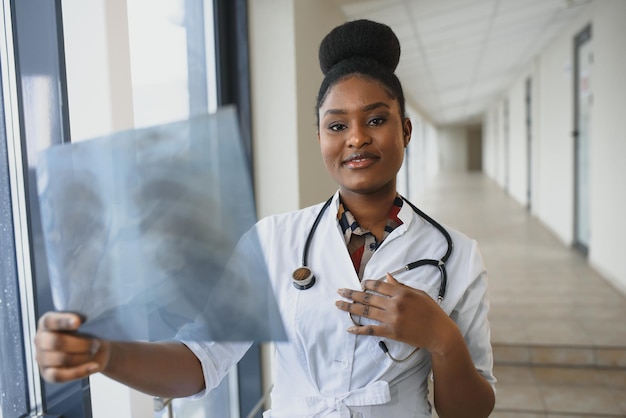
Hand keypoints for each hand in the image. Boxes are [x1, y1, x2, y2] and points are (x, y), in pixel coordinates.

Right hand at [34, 311, 109, 381]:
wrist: (97, 349)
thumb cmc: (90, 331)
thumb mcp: (87, 323)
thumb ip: (81, 321)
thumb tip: (80, 322)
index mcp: (47, 322)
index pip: (50, 321)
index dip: (63, 321)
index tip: (78, 322)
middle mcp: (40, 339)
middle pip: (56, 342)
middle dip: (80, 343)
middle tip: (95, 343)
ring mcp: (41, 358)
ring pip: (60, 359)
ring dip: (83, 356)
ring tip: (94, 352)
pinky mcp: (47, 374)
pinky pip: (60, 376)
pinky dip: (79, 372)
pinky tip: (93, 366)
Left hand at [335, 273, 454, 351]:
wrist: (440, 333)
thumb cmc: (432, 312)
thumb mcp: (418, 293)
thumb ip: (401, 285)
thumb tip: (386, 276)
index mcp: (401, 293)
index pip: (378, 285)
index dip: (367, 283)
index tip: (360, 283)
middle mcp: (394, 305)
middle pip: (368, 298)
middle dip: (351, 294)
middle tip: (340, 291)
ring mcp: (392, 319)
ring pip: (366, 312)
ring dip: (350, 308)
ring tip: (338, 304)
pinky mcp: (391, 333)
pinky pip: (371, 330)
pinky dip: (359, 329)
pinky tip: (350, 328)